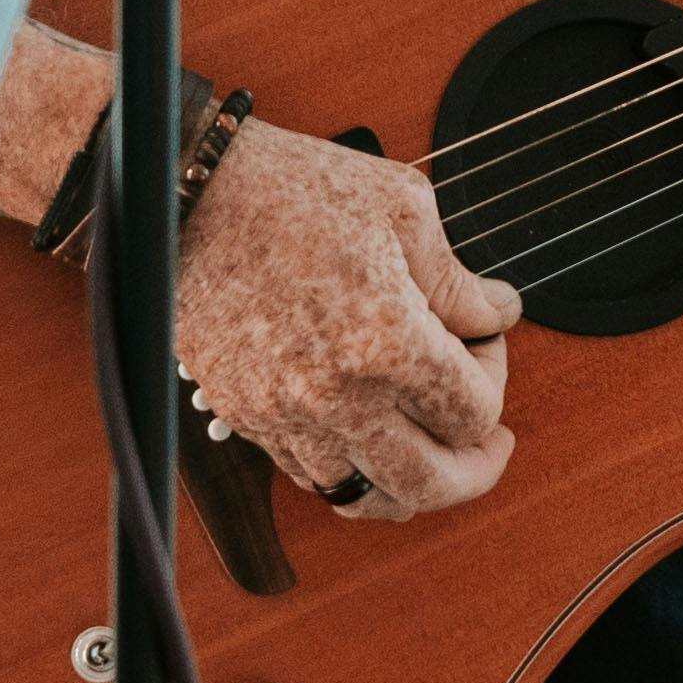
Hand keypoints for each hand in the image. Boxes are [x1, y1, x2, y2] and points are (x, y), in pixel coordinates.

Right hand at [173, 121, 520, 521]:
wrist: (184, 192)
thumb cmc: (290, 187)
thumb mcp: (401, 210)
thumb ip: (458, 280)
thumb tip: (498, 314)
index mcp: (386, 342)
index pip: (475, 412)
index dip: (497, 375)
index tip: (484, 338)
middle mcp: (335, 395)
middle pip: (432, 483)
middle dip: (476, 467)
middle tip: (489, 444)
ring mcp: (283, 414)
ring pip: (367, 496)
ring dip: (411, 482)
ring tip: (429, 450)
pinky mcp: (243, 415)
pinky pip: (310, 475)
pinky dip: (350, 467)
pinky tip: (367, 434)